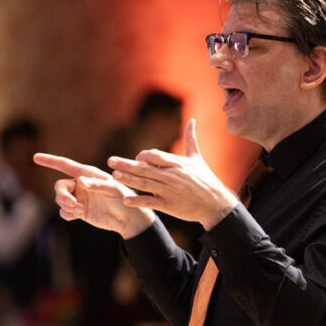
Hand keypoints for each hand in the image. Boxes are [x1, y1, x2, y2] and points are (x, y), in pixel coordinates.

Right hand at [32, 153, 154, 237]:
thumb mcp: (113, 189)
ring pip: (60, 200)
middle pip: (59, 187)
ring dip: (66, 205)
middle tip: (72, 204)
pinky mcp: (79, 211)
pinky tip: (78, 215)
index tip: (35, 157)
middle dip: (62, 195)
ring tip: (79, 210)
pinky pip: (64, 212)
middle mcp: (80, 185)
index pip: (65, 165)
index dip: (50, 161)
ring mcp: (79, 198)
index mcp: (87, 174)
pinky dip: (68, 214)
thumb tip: (80, 182)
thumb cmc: (124, 198)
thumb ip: (96, 184)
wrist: (128, 218)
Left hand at [109, 119, 237, 229]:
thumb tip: (192, 120)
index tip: (136, 158)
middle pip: (145, 169)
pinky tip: (126, 200)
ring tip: (114, 176)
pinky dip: (138, 201)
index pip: (155, 156)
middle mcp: (171, 176)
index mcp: (177, 163)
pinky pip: (150, 202)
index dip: (143, 156)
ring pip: (145, 184)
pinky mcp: (169, 205)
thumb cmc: (206, 180)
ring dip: (128, 180)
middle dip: (126, 165)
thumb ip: (191, 139)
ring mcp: (170, 191)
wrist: (216, 204)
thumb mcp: (197, 158)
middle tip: (110, 161)